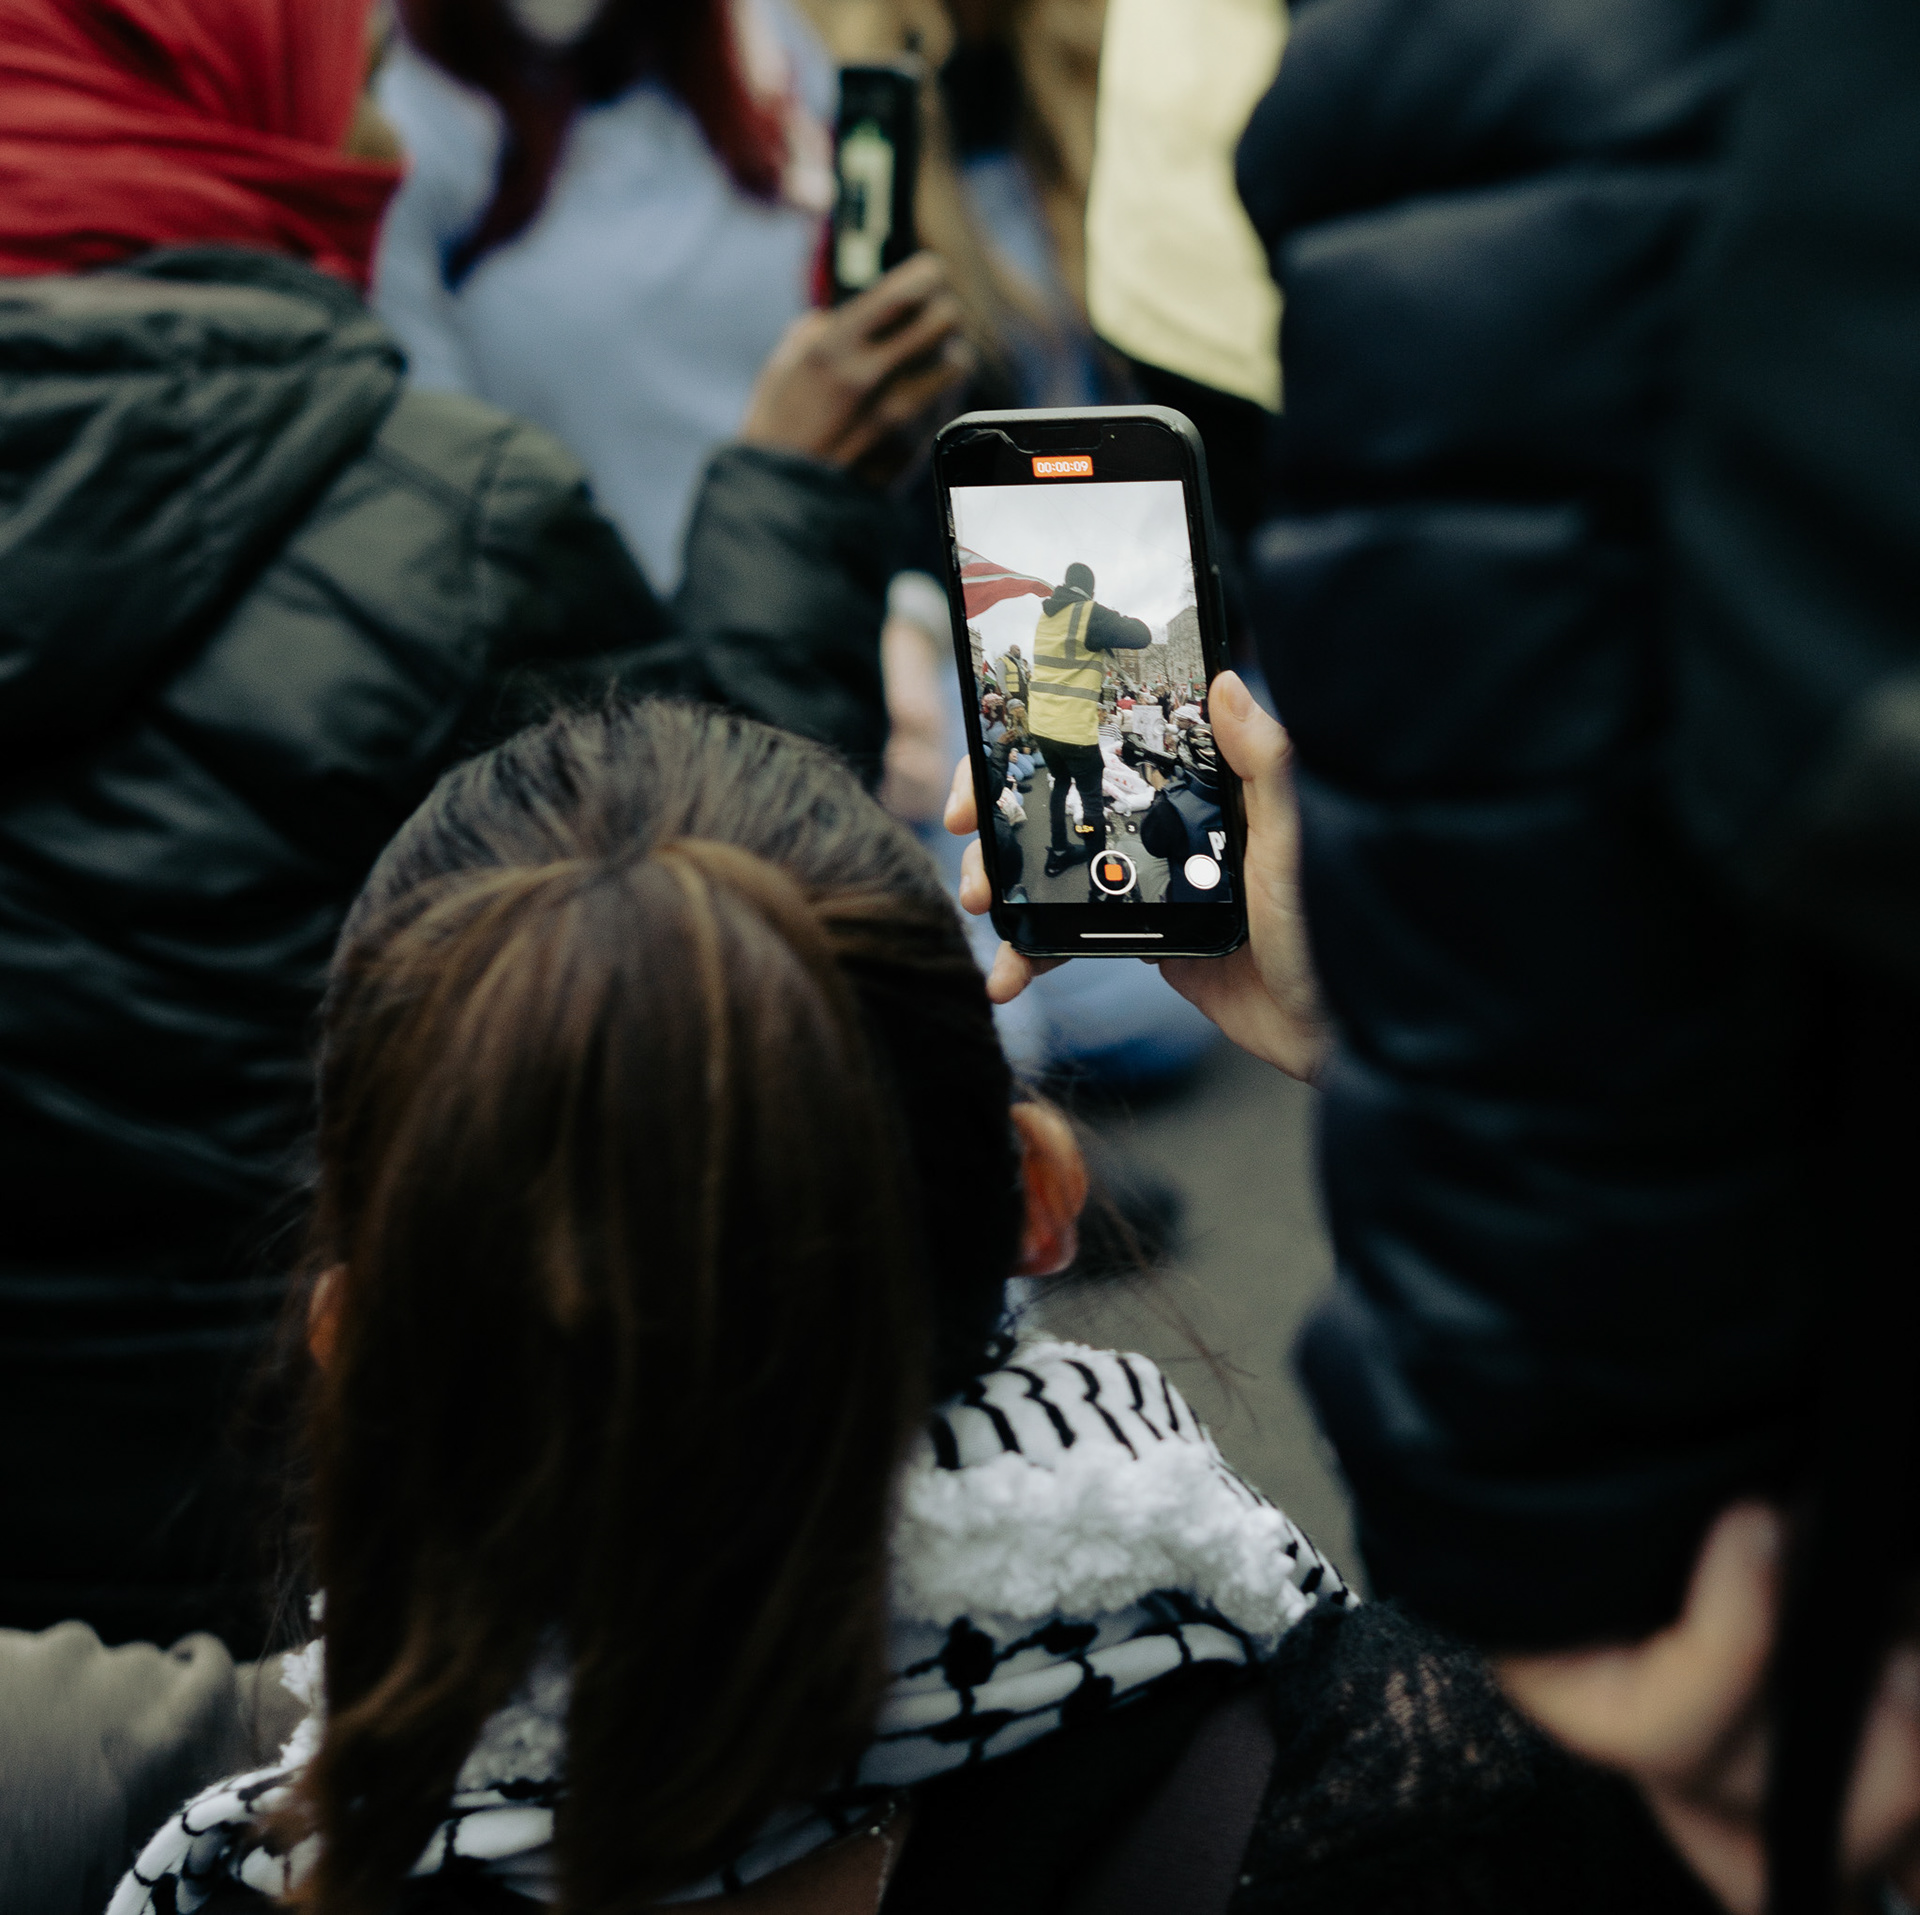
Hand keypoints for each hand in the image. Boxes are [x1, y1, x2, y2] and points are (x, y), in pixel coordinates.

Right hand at [738, 254, 969, 472]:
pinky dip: (941, 391)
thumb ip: (824, 329)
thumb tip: (854, 308)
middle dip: (943, 310)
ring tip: (929, 359)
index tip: (927, 274)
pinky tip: (920, 395)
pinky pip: (949, 402)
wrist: (783, 504)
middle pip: (947, 319)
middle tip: (932, 315)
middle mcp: (874, 377)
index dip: (927, 274)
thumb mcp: (785, 365)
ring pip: (959, 361)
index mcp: (837, 346)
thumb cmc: (778, 431)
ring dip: (948, 353)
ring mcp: (900, 416)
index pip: (910, 288)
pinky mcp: (916, 447)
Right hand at [943, 670, 1329, 1081]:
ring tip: (978, 908)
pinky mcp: (1146, 943)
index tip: (990, 757)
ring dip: (1006, 889)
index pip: (1107, 748)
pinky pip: (1074, 939)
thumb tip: (1226, 680)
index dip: (1039, 747)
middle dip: (1001, 822)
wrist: (1343, 1031)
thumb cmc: (1337, 926)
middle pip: (1064, 807)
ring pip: (1057, 873)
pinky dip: (1034, 954)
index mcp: (1200, 792)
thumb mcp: (1295, 838)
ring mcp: (1153, 887)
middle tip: (967, 840)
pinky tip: (1007, 974)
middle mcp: (1170, 829)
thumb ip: (1263, 763)